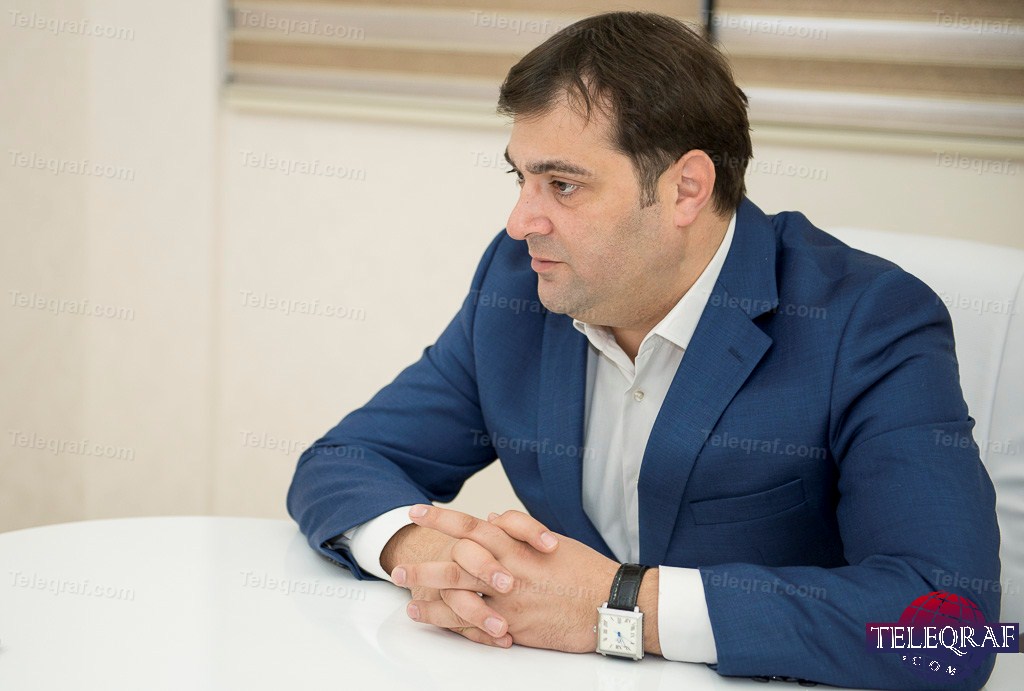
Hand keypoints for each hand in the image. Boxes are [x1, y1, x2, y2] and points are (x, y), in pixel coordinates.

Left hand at [402, 505, 620, 652]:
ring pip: (459, 589)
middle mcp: (509, 568)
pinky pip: (472, 621)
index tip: (416, 511)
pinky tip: (428, 617)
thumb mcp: (553, 542)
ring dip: (427, 588)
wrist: (611, 604)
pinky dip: (447, 618)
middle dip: (425, 559)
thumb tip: (492, 520)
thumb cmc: (586, 572)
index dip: (442, 518)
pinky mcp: (513, 624)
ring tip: (403, 588)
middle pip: (457, 559)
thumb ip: (519, 531)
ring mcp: (509, 597)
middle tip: (397, 562)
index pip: (472, 526)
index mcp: (518, 545)